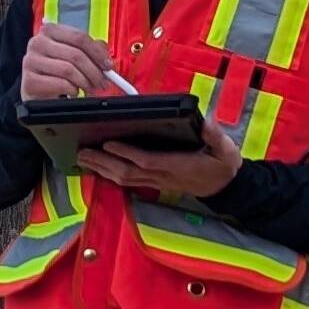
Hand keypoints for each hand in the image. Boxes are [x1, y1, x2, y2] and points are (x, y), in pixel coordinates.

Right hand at [21, 22, 112, 99]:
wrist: (36, 88)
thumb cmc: (56, 70)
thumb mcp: (73, 55)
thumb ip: (91, 51)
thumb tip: (107, 60)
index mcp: (50, 30)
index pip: (79, 37)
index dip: (97, 52)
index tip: (108, 65)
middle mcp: (38, 42)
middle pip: (76, 55)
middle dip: (94, 71)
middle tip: (102, 82)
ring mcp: (31, 61)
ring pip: (69, 70)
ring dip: (85, 82)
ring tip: (88, 88)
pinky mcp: (29, 81)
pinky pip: (60, 84)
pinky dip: (72, 90)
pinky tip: (73, 91)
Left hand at [76, 120, 241, 197]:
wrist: (226, 187)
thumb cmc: (222, 165)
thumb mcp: (225, 149)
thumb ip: (215, 135)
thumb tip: (204, 122)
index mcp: (178, 166)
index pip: (146, 160)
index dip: (126, 153)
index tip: (108, 142)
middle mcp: (163, 176)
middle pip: (128, 172)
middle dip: (104, 162)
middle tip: (83, 152)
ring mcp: (157, 181)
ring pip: (125, 179)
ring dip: (102, 169)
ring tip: (83, 158)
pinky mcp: (155, 182)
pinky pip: (129, 181)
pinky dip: (111, 175)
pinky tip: (98, 168)